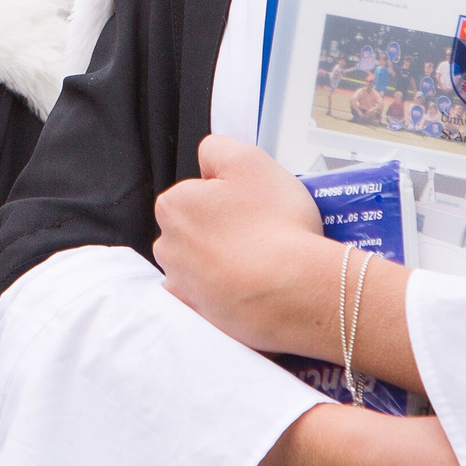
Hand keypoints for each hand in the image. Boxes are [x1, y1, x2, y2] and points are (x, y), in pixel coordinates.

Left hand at [154, 134, 333, 357]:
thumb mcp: (250, 160)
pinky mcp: (201, 316)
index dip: (229, 195)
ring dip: (226, 262)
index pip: (196, 192)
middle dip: (224, 229)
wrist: (296, 291)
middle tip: (261, 231)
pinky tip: (254, 289)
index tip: (253, 205)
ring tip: (263, 262)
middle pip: (197, 229)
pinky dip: (229, 293)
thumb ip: (218, 149)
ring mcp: (183, 286)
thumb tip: (207, 158)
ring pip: (204, 264)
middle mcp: (169, 247)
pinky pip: (212, 297)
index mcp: (174, 207)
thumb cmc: (276, 227)